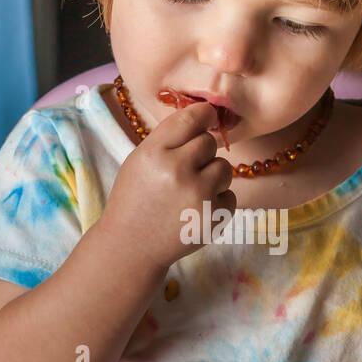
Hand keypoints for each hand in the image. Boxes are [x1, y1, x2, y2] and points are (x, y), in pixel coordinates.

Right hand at [100, 100, 236, 269]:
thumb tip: (206, 115)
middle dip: (201, 154)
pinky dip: (218, 202)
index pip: (190, 118)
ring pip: (224, 168)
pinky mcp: (214, 217)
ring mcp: (198, 195)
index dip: (204, 114)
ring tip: (190, 192)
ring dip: (212, 177)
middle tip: (184, 171)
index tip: (208, 116)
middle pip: (209, 143)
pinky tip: (195, 210)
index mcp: (154, 153)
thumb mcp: (140, 161)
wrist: (131, 247)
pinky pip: (231, 196)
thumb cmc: (135, 200)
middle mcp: (177, 170)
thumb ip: (169, 139)